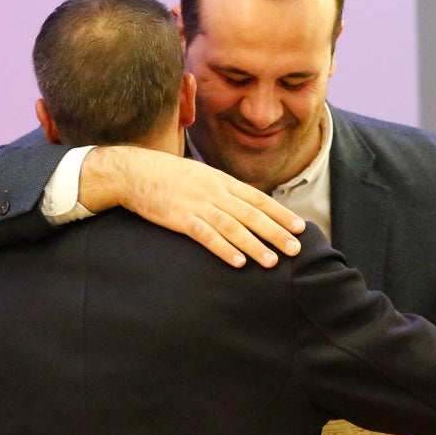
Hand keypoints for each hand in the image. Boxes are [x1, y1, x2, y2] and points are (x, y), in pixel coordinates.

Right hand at [82, 146, 304, 267]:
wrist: (136, 171)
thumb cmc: (169, 175)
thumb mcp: (202, 176)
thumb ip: (224, 190)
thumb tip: (246, 204)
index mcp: (222, 181)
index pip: (258, 199)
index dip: (280, 213)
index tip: (299, 227)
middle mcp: (215, 192)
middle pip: (252, 215)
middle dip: (276, 232)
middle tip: (295, 249)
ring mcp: (198, 205)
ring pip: (234, 227)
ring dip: (255, 245)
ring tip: (272, 261)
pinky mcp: (181, 218)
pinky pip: (207, 236)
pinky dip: (224, 249)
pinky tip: (239, 262)